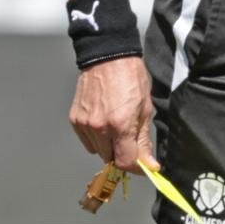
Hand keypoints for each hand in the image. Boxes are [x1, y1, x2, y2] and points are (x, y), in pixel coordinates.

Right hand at [67, 55, 153, 170]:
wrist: (108, 56)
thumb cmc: (129, 77)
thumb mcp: (145, 110)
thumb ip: (144, 141)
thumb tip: (149, 165)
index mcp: (120, 125)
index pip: (125, 162)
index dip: (136, 167)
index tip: (142, 164)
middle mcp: (99, 127)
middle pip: (111, 160)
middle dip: (123, 155)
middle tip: (129, 141)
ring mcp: (85, 124)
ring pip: (98, 152)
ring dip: (109, 147)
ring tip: (115, 127)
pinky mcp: (75, 119)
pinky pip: (87, 141)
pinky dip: (96, 138)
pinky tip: (103, 123)